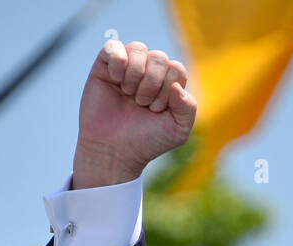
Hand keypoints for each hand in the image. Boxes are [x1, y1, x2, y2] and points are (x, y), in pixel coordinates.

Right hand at [72, 39, 196, 188]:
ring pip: (138, 48)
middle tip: (141, 104)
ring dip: (135, 74)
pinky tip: (115, 79)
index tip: (156, 110)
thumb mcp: (178, 130)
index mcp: (167, 84)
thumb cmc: (146, 141)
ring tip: (128, 94)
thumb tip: (176, 86)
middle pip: (159, 57)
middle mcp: (148, 72)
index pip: (176, 68)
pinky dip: (117, 61)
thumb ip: (188, 107)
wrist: (113, 150)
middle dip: (152, 83)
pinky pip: (113, 47)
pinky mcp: (104, 67)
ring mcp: (126, 68)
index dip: (168, 88)